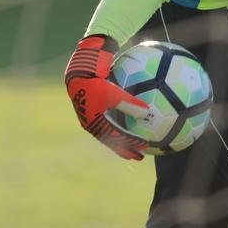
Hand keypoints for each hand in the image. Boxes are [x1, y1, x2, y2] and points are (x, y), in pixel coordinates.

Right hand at [64, 35, 149, 159]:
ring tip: (135, 144)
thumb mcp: (114, 93)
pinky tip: (130, 122)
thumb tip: (147, 113)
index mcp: (96, 124)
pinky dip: (120, 125)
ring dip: (122, 140)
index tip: (144, 148)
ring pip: (110, 133)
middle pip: (112, 141)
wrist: (79, 70)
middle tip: (140, 156)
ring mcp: (93, 116)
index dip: (131, 144)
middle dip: (126, 149)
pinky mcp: (95, 108)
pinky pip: (110, 121)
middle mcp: (93, 124)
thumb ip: (129, 104)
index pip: (116, 139)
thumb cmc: (95, 82)